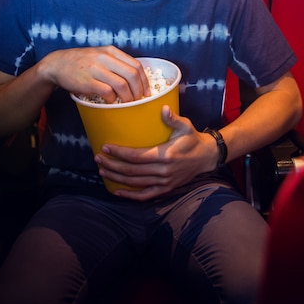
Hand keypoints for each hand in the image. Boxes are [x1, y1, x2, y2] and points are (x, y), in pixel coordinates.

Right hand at [41, 45, 150, 102]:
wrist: (57, 64)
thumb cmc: (81, 62)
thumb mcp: (100, 55)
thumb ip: (116, 63)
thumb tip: (135, 79)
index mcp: (111, 51)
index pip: (136, 65)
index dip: (144, 81)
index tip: (146, 91)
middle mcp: (105, 58)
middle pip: (132, 75)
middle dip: (139, 90)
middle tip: (138, 99)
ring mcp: (96, 69)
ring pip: (122, 84)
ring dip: (128, 97)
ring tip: (126, 103)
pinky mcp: (88, 81)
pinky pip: (107, 92)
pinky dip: (112, 99)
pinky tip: (110, 101)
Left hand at [94, 106, 218, 200]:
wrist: (206, 157)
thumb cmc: (192, 138)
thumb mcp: (185, 125)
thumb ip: (173, 118)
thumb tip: (163, 108)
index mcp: (165, 155)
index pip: (136, 156)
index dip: (119, 152)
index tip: (105, 147)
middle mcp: (163, 171)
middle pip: (131, 171)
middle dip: (112, 165)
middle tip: (98, 158)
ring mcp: (164, 182)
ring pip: (135, 182)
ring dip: (116, 178)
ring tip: (102, 170)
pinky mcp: (165, 189)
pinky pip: (145, 195)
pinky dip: (130, 195)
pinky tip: (117, 191)